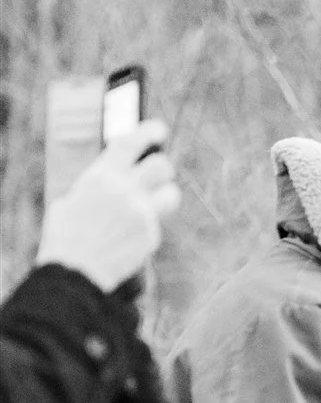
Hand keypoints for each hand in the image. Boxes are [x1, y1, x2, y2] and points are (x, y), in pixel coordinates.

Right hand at [37, 124, 179, 292]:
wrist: (75, 272)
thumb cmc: (65, 237)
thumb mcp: (70, 201)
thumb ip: (95, 187)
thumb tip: (112, 177)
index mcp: (101, 176)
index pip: (131, 142)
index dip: (149, 131)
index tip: (159, 129)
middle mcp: (125, 190)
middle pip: (162, 165)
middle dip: (162, 168)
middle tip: (158, 172)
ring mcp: (141, 213)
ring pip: (172, 194)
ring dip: (166, 196)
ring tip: (153, 204)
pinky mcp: (151, 236)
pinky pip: (157, 225)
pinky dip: (148, 228)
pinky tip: (130, 238)